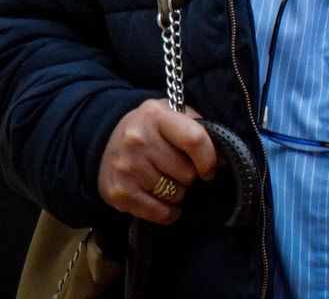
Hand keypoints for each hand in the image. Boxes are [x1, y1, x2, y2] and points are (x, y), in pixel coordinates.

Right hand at [98, 99, 218, 224]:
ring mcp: (127, 167)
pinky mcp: (119, 192)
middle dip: (189, 175)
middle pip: (186, 172)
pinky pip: (158, 212)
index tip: (210, 169)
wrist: (105, 140)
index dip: (209, 159)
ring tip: (166, 181)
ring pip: (175, 193)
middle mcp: (138, 139)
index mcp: (156, 115)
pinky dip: (167, 213)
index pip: (194, 140)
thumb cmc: (151, 129)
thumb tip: (223, 159)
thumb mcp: (172, 115)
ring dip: (177, 193)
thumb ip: (198, 130)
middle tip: (178, 170)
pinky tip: (165, 204)